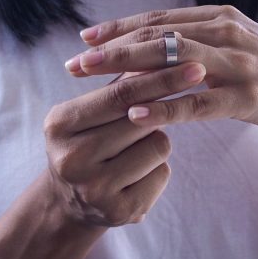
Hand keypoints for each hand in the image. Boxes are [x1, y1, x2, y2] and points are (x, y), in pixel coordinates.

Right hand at [43, 63, 204, 228]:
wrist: (71, 201)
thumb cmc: (91, 140)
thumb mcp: (93, 111)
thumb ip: (123, 83)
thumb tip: (168, 45)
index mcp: (60, 124)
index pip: (120, 95)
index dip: (162, 77)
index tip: (196, 65)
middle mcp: (71, 159)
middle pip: (143, 120)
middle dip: (163, 107)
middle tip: (179, 95)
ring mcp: (94, 190)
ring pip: (160, 146)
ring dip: (158, 140)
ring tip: (135, 148)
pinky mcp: (119, 213)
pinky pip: (163, 174)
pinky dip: (159, 168)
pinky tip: (138, 173)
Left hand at [66, 5, 257, 146]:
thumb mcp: (238, 44)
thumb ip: (201, 40)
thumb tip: (155, 44)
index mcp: (222, 18)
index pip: (160, 19)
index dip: (120, 27)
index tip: (85, 37)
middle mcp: (229, 34)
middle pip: (160, 37)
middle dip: (113, 48)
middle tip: (76, 61)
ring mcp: (240, 65)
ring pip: (175, 64)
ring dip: (129, 71)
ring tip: (94, 80)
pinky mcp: (250, 98)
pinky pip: (200, 103)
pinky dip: (166, 108)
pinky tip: (137, 113)